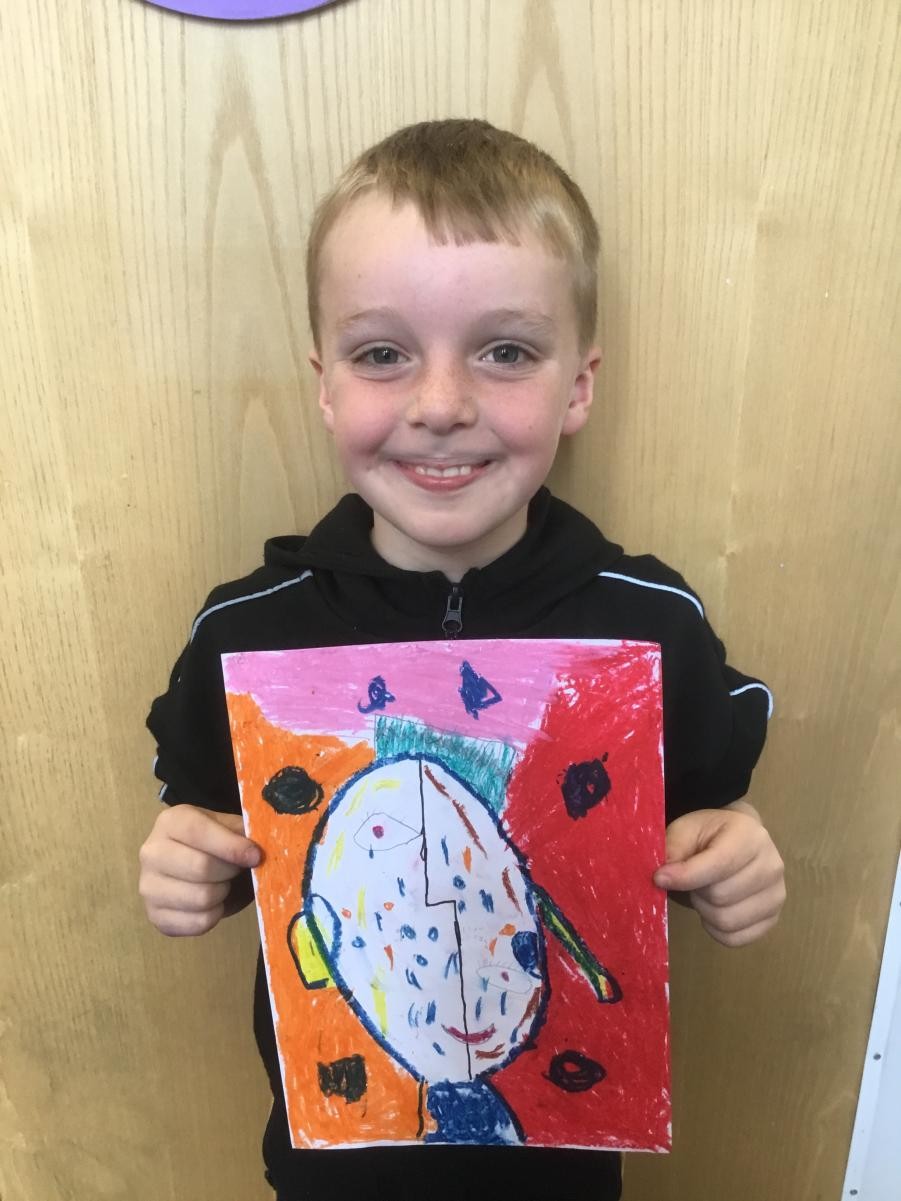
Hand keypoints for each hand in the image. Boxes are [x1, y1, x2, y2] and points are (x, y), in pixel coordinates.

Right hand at [139, 804, 260, 936]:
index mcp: (171, 822)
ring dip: (223, 895)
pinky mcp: (156, 917)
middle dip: (229, 872)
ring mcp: (148, 887)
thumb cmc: (215, 844)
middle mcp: (151, 853)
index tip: (255, 856)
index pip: (198, 832)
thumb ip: (243, 832)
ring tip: (223, 885)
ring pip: (200, 898)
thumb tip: (256, 850)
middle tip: (236, 870)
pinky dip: (215, 916)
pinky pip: (197, 923)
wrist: (193, 867)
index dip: (231, 846)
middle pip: (201, 868)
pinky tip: (213, 903)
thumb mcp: (228, 827)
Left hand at [653, 801, 785, 946]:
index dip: (684, 876)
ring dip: (704, 910)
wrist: (738, 841)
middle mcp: (772, 865)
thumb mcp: (686, 830)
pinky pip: (735, 939)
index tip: (659, 877)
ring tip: (704, 892)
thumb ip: (673, 849)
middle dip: (695, 891)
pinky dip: (715, 929)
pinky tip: (713, 909)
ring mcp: (777, 895)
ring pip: (727, 920)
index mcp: (750, 835)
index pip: (718, 864)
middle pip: (720, 896)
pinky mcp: (773, 919)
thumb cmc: (709, 835)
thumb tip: (662, 878)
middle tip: (692, 880)